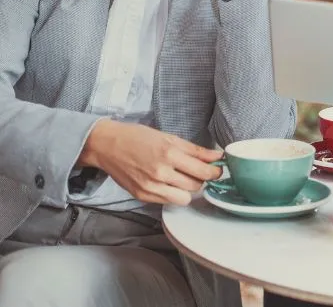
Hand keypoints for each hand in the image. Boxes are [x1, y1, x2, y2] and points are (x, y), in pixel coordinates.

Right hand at [78, 120, 221, 205]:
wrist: (108, 145)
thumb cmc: (138, 137)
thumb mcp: (169, 138)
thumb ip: (195, 150)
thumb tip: (217, 157)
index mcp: (169, 154)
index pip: (203, 171)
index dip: (215, 172)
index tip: (218, 170)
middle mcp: (160, 173)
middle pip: (196, 186)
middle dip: (201, 179)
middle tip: (198, 171)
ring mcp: (150, 187)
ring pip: (184, 198)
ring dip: (187, 189)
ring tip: (182, 178)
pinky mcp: (142, 196)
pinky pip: (167, 201)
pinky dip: (172, 194)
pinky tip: (167, 183)